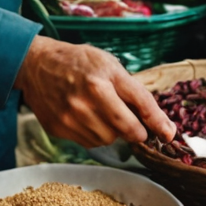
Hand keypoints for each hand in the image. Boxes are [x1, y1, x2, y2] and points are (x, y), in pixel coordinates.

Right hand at [15, 36, 173, 147]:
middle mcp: (86, 101)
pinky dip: (93, 134)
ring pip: (108, 140)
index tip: (168, 134)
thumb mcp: (109, 65)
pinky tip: (85, 117)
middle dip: (135, 130)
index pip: (141, 106)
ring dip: (112, 131)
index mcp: (102, 81)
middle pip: (127, 130)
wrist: (36, 64)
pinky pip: (88, 143)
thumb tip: (159, 123)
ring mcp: (70, 117)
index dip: (158, 123)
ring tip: (101, 112)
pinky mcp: (59, 128)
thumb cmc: (78, 62)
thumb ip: (134, 92)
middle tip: (132, 123)